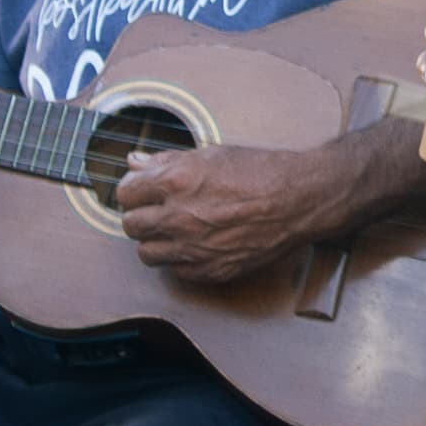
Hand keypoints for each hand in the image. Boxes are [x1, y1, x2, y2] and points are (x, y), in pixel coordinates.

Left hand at [114, 145, 319, 283]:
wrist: (300, 200)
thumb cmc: (261, 172)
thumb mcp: (213, 154)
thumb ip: (167, 160)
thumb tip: (134, 162)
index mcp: (177, 181)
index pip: (125, 192)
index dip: (134, 189)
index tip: (143, 189)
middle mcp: (180, 217)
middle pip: (130, 225)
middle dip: (141, 215)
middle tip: (158, 209)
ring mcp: (194, 248)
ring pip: (147, 253)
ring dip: (155, 241)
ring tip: (174, 229)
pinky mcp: (210, 270)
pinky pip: (174, 271)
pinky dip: (179, 259)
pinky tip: (195, 244)